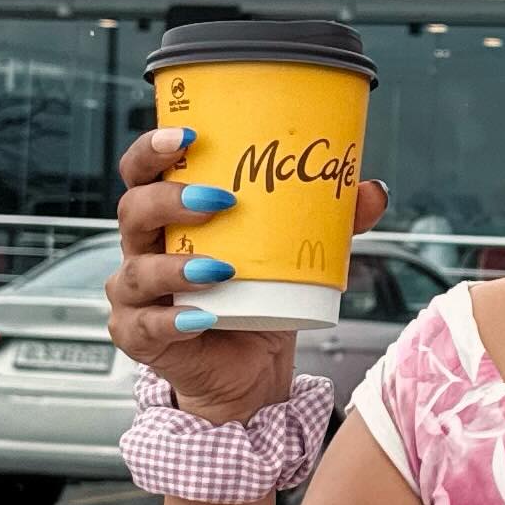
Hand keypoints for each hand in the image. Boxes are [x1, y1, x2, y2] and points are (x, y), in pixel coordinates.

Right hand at [107, 128, 388, 427]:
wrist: (248, 370)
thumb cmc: (257, 302)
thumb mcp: (293, 255)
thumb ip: (328, 221)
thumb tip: (372, 191)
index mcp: (168, 216)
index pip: (142, 171)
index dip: (152, 148)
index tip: (187, 134)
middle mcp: (144, 249)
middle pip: (133, 211)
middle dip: (169, 199)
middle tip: (219, 199)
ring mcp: (135, 295)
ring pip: (138, 271)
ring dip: (177, 266)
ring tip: (222, 268)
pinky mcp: (140, 337)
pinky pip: (146, 327)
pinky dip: (173, 322)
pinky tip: (204, 317)